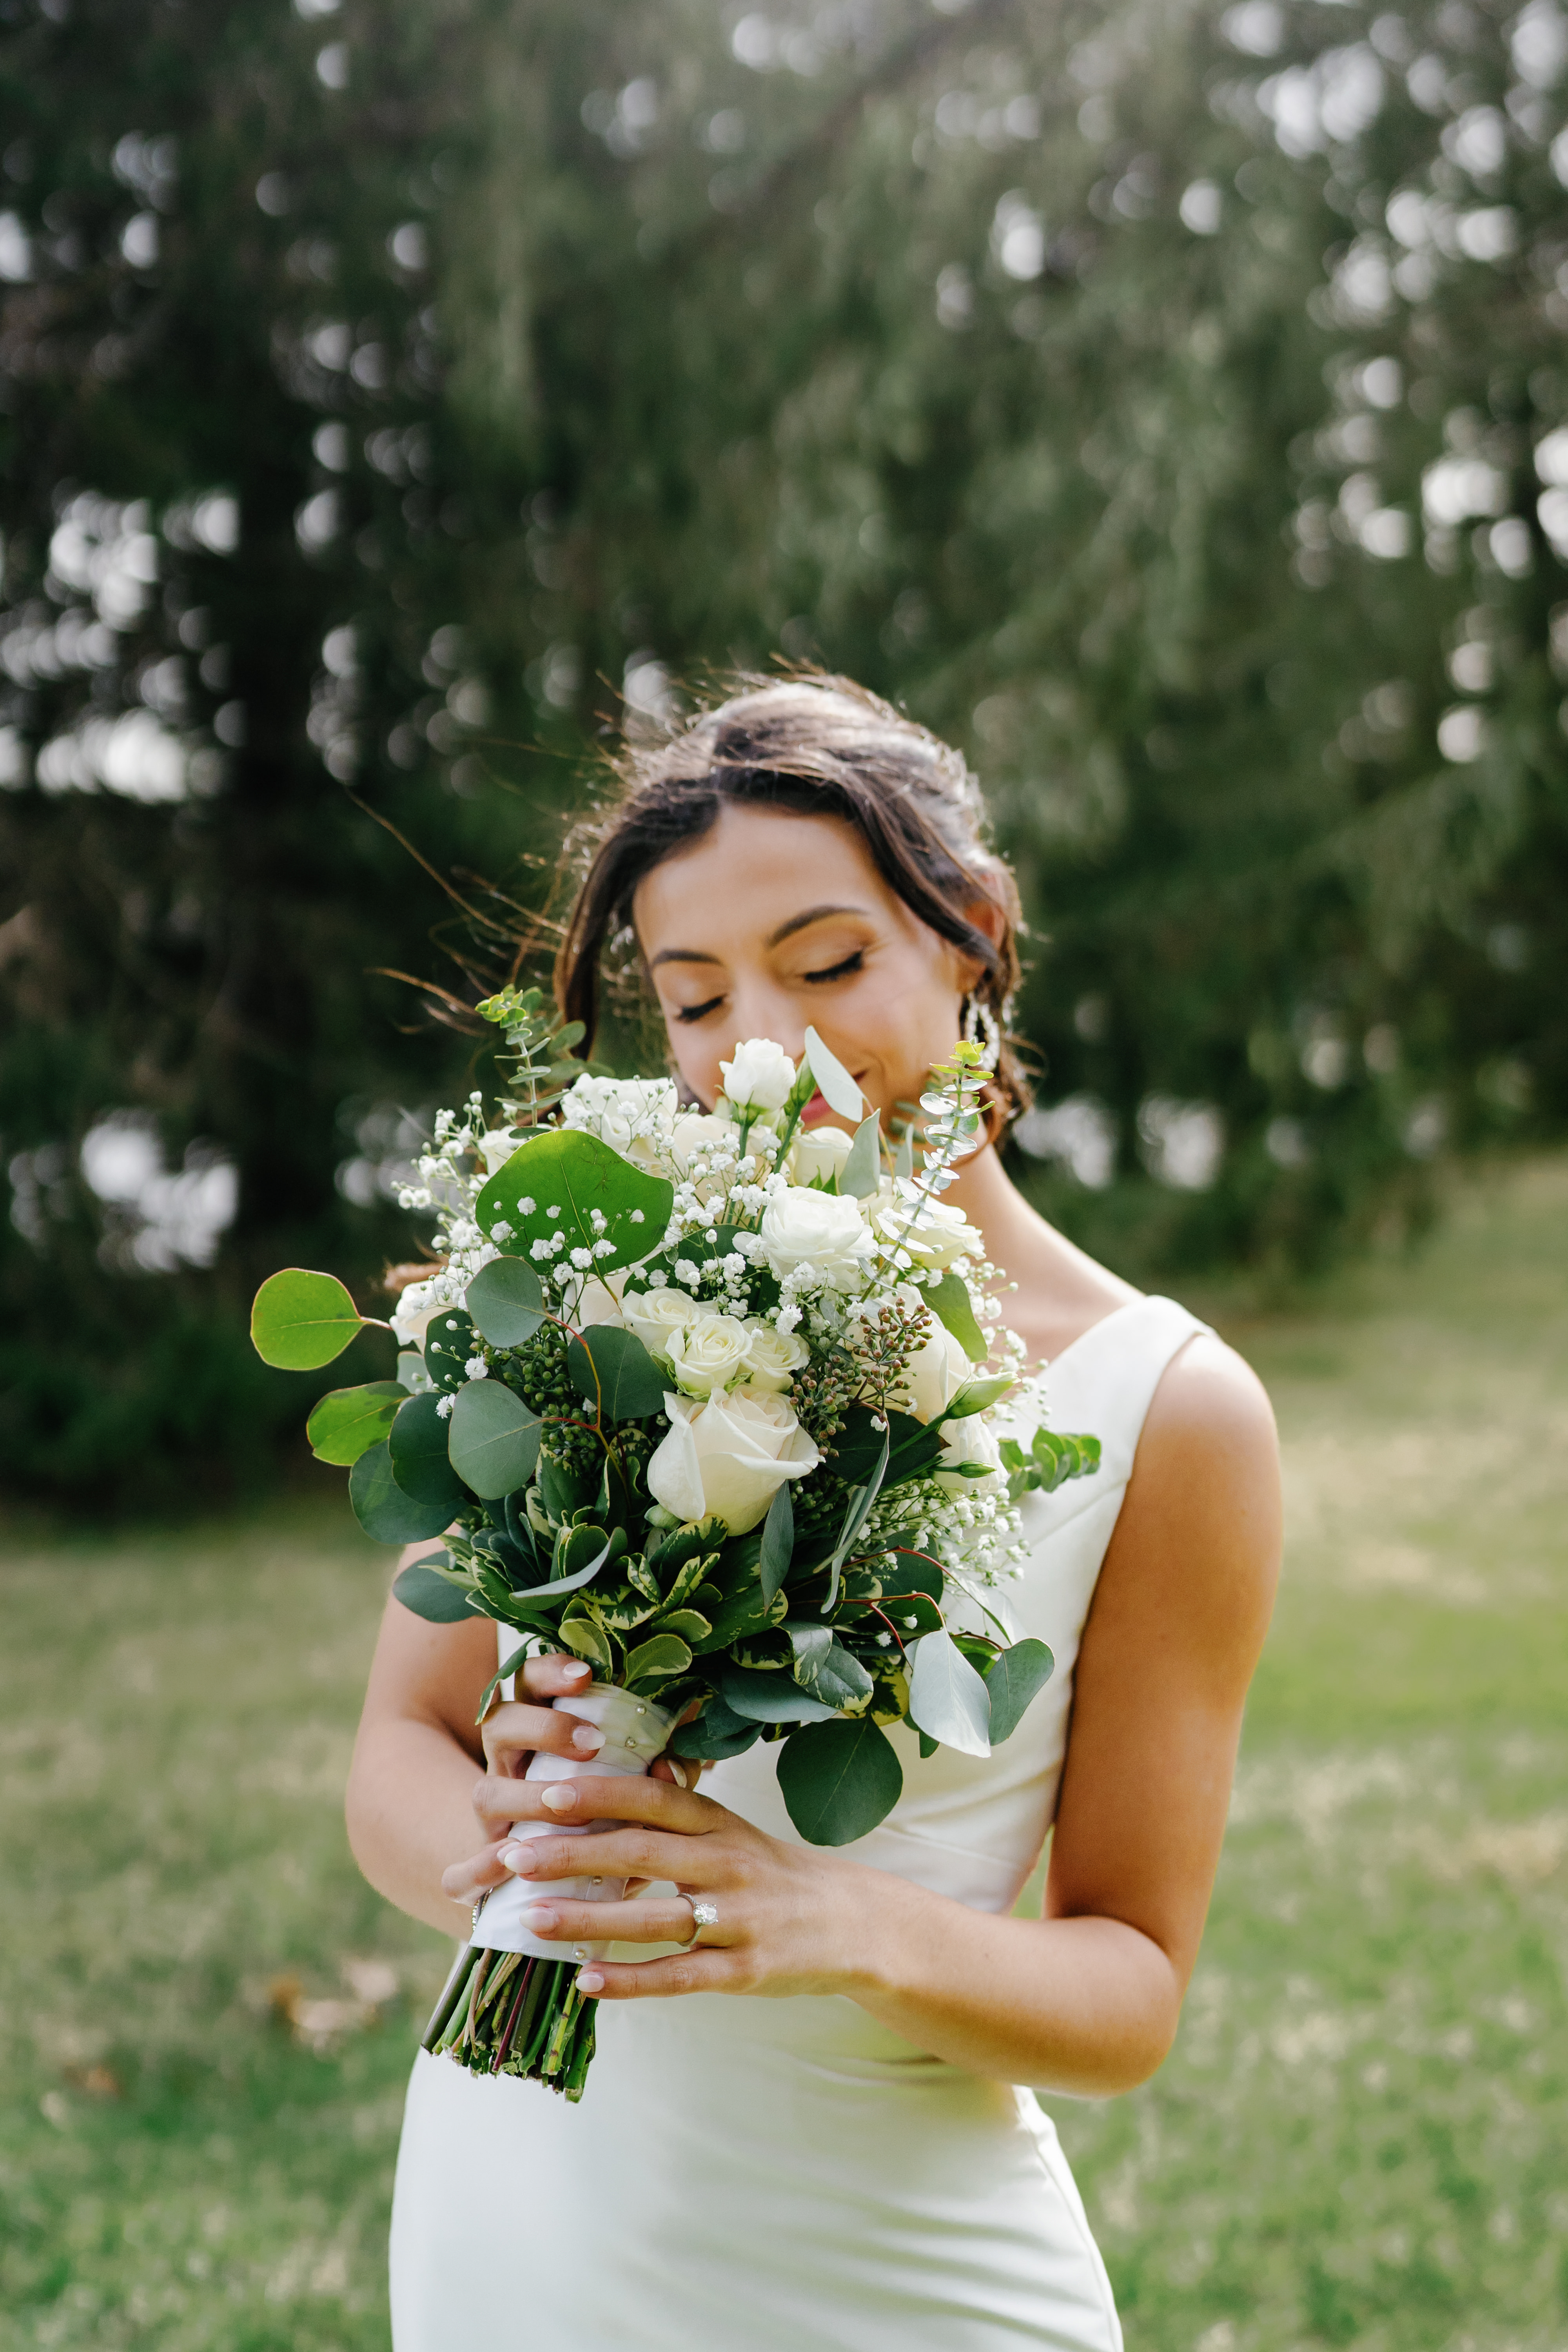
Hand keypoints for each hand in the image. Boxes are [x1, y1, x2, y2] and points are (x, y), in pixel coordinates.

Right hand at [438, 1652, 701, 1912]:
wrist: (570, 1878)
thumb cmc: (614, 1816)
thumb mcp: (643, 1787)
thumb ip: (663, 1769)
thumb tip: (673, 1764)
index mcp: (543, 1731)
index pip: (533, 1682)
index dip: (552, 1672)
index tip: (587, 1676)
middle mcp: (511, 1764)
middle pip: (501, 1724)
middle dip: (542, 1727)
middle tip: (591, 1741)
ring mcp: (496, 1814)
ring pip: (485, 1792)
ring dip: (523, 1797)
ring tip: (563, 1806)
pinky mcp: (485, 1865)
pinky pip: (462, 1871)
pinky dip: (478, 1869)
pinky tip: (504, 1866)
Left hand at [463, 1768, 887, 2003]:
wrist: (855, 1924)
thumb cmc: (775, 1874)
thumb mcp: (734, 1831)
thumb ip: (682, 1809)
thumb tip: (634, 1772)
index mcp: (719, 1825)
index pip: (653, 1800)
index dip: (599, 1794)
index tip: (544, 1793)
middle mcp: (727, 1863)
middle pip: (643, 1853)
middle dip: (574, 1853)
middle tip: (514, 1856)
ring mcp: (739, 1918)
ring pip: (655, 1917)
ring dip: (590, 1919)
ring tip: (531, 1921)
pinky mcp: (746, 1970)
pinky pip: (682, 1975)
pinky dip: (633, 1980)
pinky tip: (587, 1982)